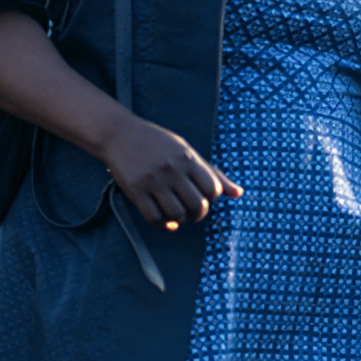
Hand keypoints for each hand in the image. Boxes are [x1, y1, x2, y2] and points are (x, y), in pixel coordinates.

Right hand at [101, 112, 241, 230]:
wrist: (120, 134)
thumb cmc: (159, 144)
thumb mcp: (188, 152)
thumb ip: (213, 173)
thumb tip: (239, 194)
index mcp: (189, 158)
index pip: (213, 189)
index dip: (212, 199)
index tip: (203, 197)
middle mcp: (173, 170)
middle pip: (198, 205)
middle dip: (199, 214)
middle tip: (192, 213)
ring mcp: (153, 181)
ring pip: (177, 215)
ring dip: (181, 221)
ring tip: (178, 216)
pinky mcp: (135, 190)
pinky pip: (154, 218)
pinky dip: (163, 225)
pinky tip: (165, 221)